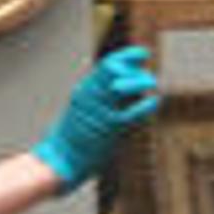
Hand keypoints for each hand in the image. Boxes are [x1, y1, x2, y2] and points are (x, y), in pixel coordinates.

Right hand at [33, 45, 160, 190]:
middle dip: (135, 69)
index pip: (108, 64)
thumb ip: (98, 96)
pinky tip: (154, 101)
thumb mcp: (81, 109)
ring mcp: (99, 111)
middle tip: (147, 77)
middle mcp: (90, 96)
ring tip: (152, 84)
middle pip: (115, 70)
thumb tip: (119, 84)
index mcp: (84, 90)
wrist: (60, 159)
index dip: (128, 56)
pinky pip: (131, 113)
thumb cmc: (73, 137)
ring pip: (123, 86)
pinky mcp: (109, 129)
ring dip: (141, 82)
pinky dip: (145, 105)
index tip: (143, 54)